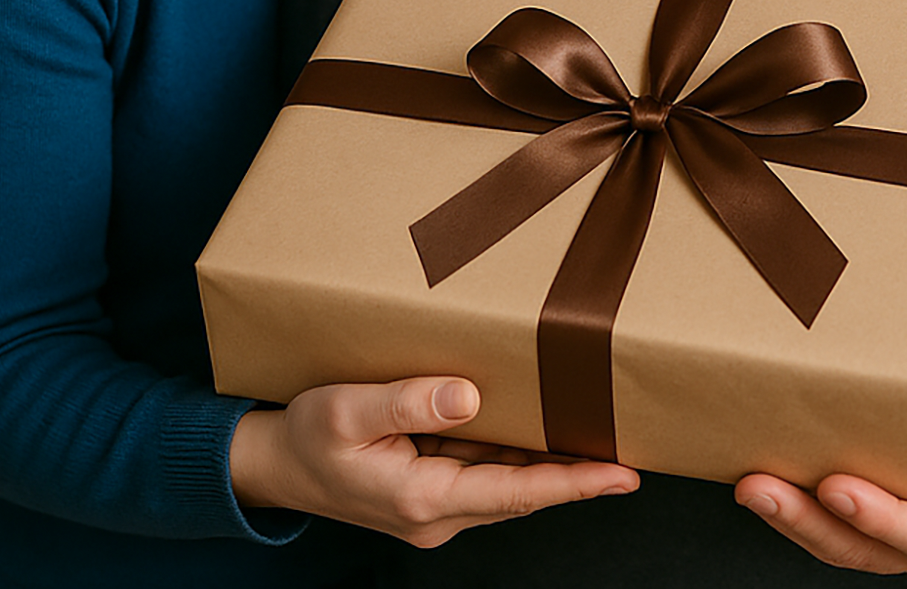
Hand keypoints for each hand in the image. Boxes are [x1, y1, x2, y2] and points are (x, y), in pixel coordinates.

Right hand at [229, 377, 637, 547]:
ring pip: (506, 482)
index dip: (572, 482)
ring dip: (552, 464)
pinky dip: (518, 454)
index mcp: (421, 497)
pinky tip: (544, 427)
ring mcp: (435, 503)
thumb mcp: (346, 410)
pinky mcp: (429, 487)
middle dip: (576, 473)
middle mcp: (437, 510)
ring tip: (603, 437)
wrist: (273, 466)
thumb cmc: (306, 436)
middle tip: (633, 451)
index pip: (514, 492)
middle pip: (521, 490)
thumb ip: (406, 400)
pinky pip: (485, 471)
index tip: (622, 475)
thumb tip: (468, 395)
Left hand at [735, 342, 906, 578]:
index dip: (890, 523)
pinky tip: (763, 470)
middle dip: (817, 525)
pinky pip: (842, 518)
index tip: (840, 488)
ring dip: (797, 518)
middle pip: (880, 552)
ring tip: (749, 482)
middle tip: (762, 486)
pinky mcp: (892, 505)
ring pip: (852, 543)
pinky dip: (802, 501)